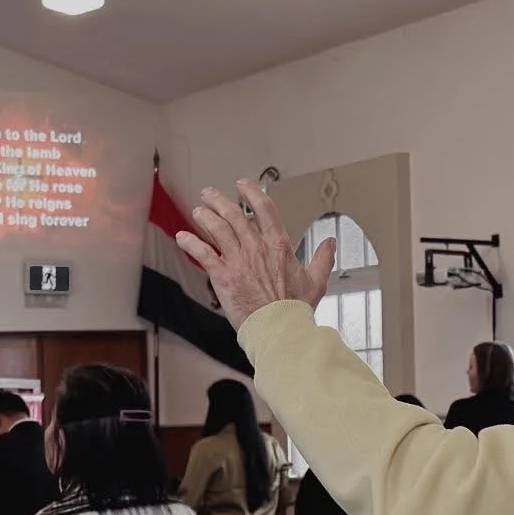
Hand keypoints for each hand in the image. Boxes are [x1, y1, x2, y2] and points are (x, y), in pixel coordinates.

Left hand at [176, 181, 335, 329]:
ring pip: (217, 229)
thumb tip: (331, 242)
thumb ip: (323, 258)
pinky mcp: (223, 276)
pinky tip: (182, 237)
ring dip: (205, 217)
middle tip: (209, 194)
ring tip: (198, 211)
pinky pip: (203, 254)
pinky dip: (191, 243)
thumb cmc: (295, 309)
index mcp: (278, 245)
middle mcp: (256, 248)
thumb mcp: (316, 281)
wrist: (279, 329)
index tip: (243, 185)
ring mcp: (238, 261)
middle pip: (234, 214)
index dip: (252, 192)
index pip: (264, 208)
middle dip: (219, 201)